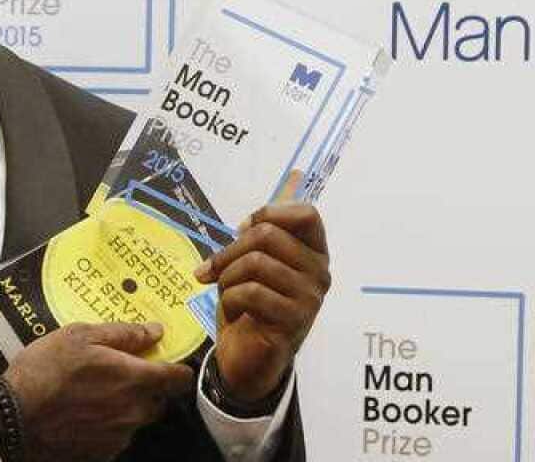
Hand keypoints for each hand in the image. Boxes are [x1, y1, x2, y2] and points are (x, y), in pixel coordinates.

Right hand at [2, 322, 195, 461]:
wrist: (13, 418)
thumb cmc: (45, 371)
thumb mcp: (80, 336)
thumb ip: (123, 334)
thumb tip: (154, 331)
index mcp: (134, 380)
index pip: (178, 378)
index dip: (179, 368)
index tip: (170, 362)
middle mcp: (134, 412)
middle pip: (159, 401)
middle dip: (148, 388)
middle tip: (123, 373)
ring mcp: (119, 436)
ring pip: (137, 419)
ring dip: (127, 406)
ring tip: (96, 393)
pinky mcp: (102, 453)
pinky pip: (117, 435)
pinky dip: (109, 424)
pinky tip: (85, 413)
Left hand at [193, 175, 330, 403]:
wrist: (247, 358)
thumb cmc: (252, 305)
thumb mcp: (257, 261)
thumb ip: (270, 226)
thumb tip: (294, 176)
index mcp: (314, 253)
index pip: (306, 214)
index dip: (268, 214)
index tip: (243, 231)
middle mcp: (319, 273)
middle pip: (267, 235)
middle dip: (230, 250)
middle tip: (215, 270)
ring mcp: (310, 299)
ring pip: (255, 263)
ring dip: (226, 277)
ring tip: (226, 292)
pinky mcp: (293, 322)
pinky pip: (251, 293)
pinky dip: (230, 300)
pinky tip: (235, 312)